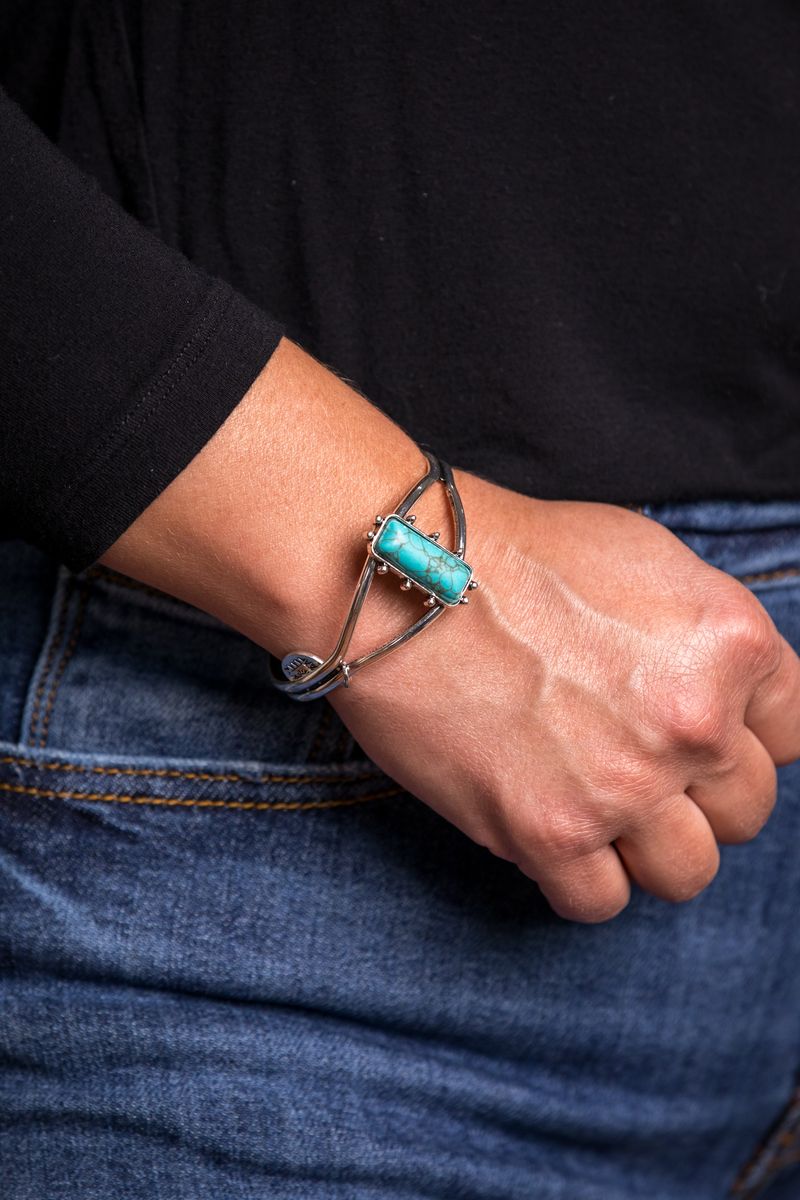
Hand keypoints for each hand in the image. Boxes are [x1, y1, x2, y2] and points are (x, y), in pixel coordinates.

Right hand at [101, 338, 799, 922]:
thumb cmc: (513, 552)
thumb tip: (725, 690)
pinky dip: (578, 878)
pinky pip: (602, 903)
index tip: (694, 738)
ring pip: (688, 873)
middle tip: (629, 764)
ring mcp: (625, 786)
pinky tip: (547, 831)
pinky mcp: (549, 834)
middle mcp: (693, 722)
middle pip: (746, 810)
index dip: (740, 739)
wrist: (402, 574)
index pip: (792, 736)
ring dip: (646, 848)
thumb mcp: (646, 558)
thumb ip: (706, 636)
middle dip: (694, 794)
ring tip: (593, 807)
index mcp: (731, 644)